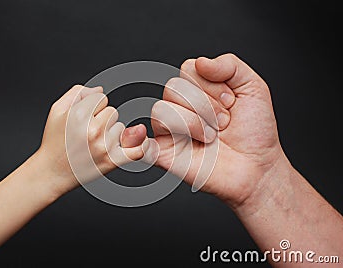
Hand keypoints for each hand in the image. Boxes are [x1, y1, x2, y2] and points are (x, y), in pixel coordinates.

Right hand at [35, 85, 146, 196]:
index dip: (92, 106)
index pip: (101, 98)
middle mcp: (93, 130)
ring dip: (110, 132)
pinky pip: (136, 150)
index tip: (84, 116)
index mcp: (78, 116)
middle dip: (101, 118)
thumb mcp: (57, 110)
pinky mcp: (111, 161)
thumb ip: (77, 93)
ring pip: (120, 127)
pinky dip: (141, 146)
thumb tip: (100, 90)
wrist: (51, 172)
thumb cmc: (54, 142)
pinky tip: (140, 143)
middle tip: (87, 132)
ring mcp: (104, 147)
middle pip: (112, 111)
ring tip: (93, 142)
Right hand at [123, 54, 285, 208]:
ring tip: (212, 137)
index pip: (187, 69)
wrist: (258, 167)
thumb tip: (200, 62)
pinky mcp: (164, 154)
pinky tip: (143, 137)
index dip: (210, 84)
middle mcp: (180, 107)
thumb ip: (230, 65)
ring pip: (161, 110)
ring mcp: (171, 130)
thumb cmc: (255, 131)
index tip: (231, 103)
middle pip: (173, 87)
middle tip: (224, 122)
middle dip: (205, 104)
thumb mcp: (253, 87)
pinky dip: (136, 140)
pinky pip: (141, 143)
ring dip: (194, 122)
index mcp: (197, 90)